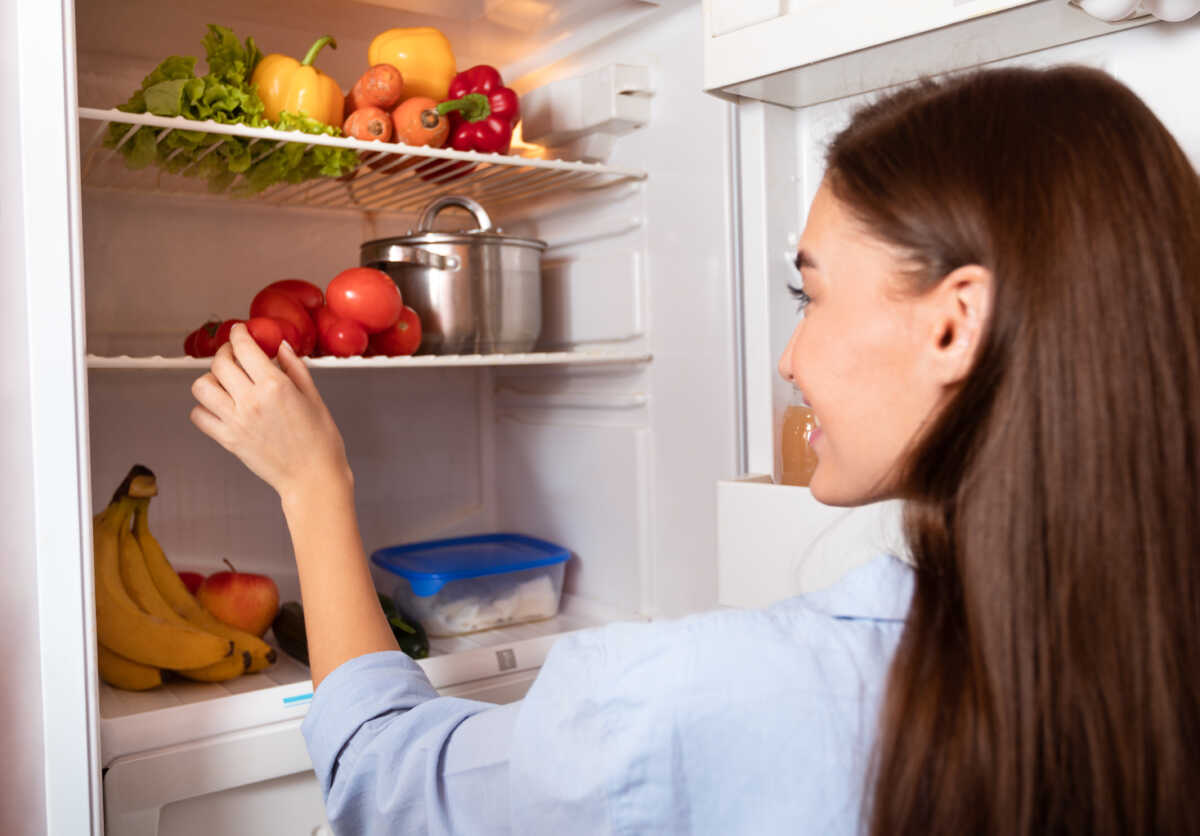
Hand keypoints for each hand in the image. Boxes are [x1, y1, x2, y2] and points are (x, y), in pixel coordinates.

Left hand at [190, 323, 351, 504]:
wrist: (313, 478)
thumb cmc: (320, 441)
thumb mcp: (313, 397)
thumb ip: (294, 367)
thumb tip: (280, 346)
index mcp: (275, 386)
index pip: (245, 348)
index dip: (239, 334)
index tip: (239, 331)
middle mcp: (250, 401)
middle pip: (220, 363)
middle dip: (225, 352)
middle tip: (233, 353)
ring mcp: (235, 421)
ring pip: (202, 387)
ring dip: (210, 379)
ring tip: (224, 381)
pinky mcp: (227, 440)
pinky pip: (199, 416)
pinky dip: (204, 407)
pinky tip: (220, 406)